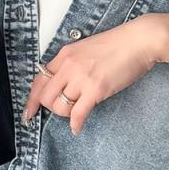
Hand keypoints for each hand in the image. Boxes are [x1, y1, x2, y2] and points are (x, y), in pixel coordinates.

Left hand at [22, 14, 161, 135]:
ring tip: (76, 113)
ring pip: (60, 106)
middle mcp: (68, 66)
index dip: (31, 99)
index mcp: (65, 54)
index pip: (39, 79)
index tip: (29, 112)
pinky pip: (77, 114)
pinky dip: (75, 124)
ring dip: (66, 115)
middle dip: (50, 108)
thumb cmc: (118, 44)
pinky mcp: (96, 89)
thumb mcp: (86, 48)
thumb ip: (72, 64)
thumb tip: (64, 83)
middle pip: (45, 96)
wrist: (140, 41)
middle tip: (63, 110)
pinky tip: (77, 128)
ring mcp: (81, 78)